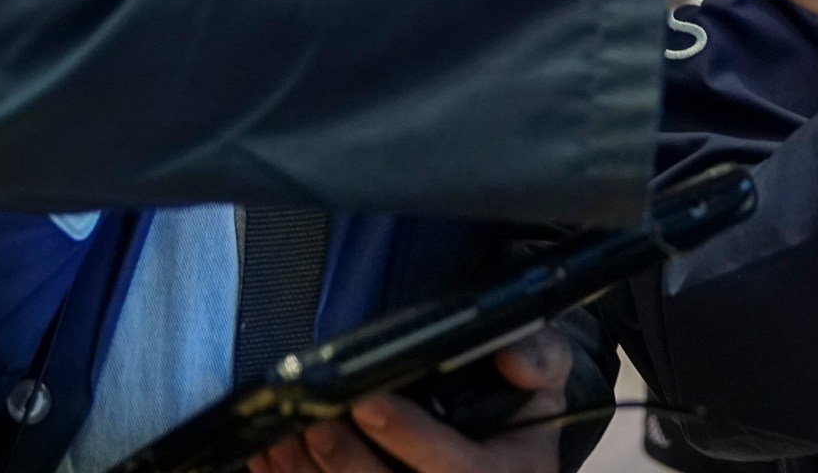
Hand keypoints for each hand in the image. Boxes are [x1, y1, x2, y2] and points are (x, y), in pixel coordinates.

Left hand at [248, 328, 570, 472]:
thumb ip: (540, 359)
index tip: (368, 401)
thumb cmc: (518, 415)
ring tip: (280, 440)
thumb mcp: (547, 382)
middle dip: (344, 459)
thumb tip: (514, 356)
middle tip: (312, 422)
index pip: (454, 467)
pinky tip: (270, 462)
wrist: (511, 455)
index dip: (408, 436)